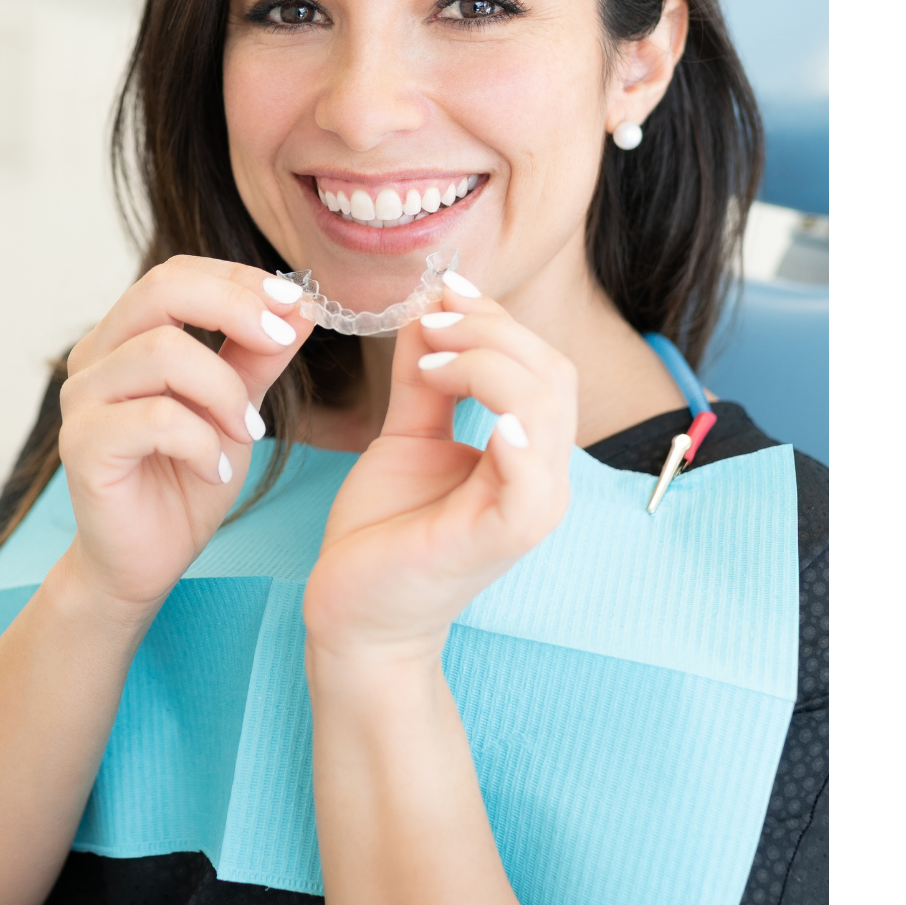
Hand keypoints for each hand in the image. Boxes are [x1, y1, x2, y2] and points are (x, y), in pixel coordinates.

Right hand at [59, 257, 314, 612]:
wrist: (146, 561)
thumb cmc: (185, 480)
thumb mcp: (236, 409)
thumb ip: (259, 357)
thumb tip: (303, 304)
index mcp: (127, 336)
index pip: (178, 275)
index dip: (238, 280)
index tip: (297, 304)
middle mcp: (96, 357)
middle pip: (161, 290)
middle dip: (235, 308)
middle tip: (281, 341)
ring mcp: (82, 399)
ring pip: (164, 353)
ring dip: (225, 391)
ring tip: (247, 434)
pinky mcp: (82, 445)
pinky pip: (155, 419)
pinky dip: (202, 442)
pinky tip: (217, 470)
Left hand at [303, 281, 575, 661]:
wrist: (354, 612)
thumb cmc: (384, 531)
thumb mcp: (407, 435)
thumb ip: (426, 378)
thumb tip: (431, 308)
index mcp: (528, 452)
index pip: (540, 363)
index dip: (496, 318)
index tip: (441, 292)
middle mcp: (543, 477)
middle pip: (551, 373)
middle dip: (491, 331)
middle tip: (430, 322)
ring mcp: (530, 509)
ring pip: (546, 407)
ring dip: (489, 365)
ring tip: (433, 361)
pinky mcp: (503, 538)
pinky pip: (532, 479)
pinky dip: (516, 433)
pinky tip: (483, 414)